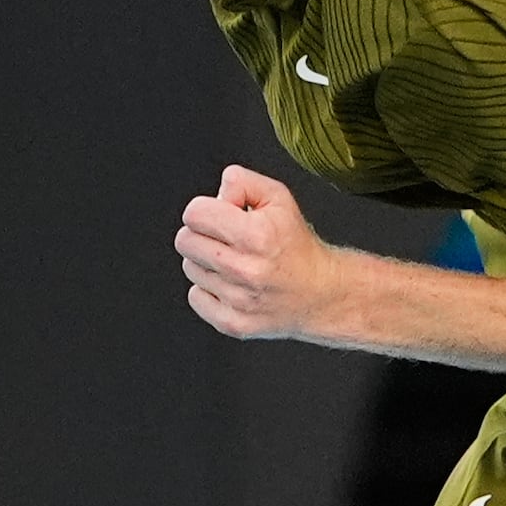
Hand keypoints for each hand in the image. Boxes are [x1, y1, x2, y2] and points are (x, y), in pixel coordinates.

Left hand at [175, 165, 343, 341]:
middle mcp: (246, 270)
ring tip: (233, 262)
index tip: (219, 215)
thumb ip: (242, 182)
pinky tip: (231, 284)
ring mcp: (238, 300)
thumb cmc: (296, 245)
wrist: (320, 294)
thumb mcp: (278, 198)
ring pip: (190, 268)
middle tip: (225, 238)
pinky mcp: (232, 323)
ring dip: (206, 262)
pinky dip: (208, 289)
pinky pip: (195, 296)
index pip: (194, 214)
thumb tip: (217, 193)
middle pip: (185, 241)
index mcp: (256, 235)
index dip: (205, 209)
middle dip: (201, 233)